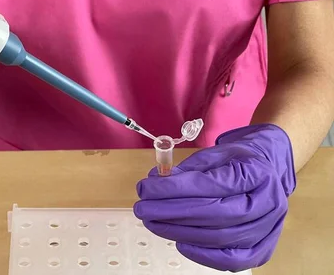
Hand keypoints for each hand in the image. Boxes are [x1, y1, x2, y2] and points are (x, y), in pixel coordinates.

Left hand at [134, 124, 295, 271]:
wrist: (270, 170)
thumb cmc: (238, 160)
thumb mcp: (216, 153)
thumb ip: (188, 170)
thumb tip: (155, 182)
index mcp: (256, 172)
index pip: (210, 185)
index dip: (174, 189)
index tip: (146, 188)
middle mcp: (268, 203)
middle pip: (215, 214)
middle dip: (172, 213)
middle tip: (143, 208)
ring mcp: (268, 229)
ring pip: (220, 238)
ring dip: (179, 232)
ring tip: (152, 222)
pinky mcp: (263, 249)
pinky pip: (231, 260)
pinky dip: (202, 254)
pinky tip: (179, 242)